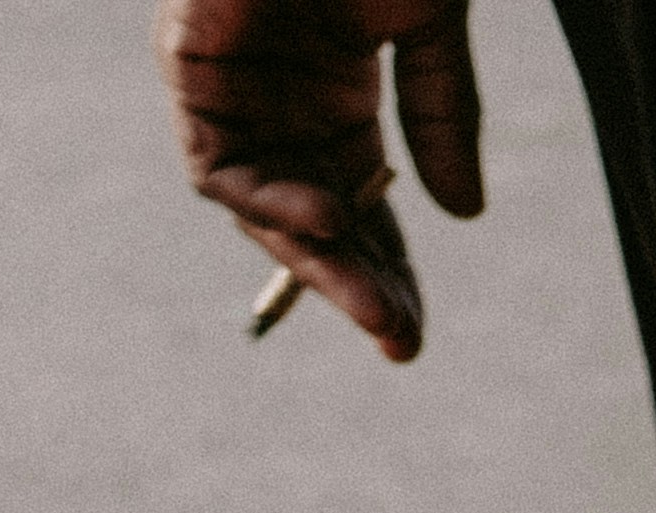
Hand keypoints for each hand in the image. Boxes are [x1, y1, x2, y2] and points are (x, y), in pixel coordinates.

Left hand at [165, 0, 483, 361]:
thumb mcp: (428, 25)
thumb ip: (443, 115)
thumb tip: (465, 219)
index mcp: (335, 99)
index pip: (360, 209)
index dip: (386, 270)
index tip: (414, 331)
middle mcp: (280, 106)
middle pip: (313, 222)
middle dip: (355, 284)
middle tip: (401, 339)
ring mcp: (234, 91)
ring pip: (264, 210)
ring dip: (316, 261)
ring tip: (374, 307)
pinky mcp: (190, 68)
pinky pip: (218, 166)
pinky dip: (268, 201)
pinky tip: (326, 219)